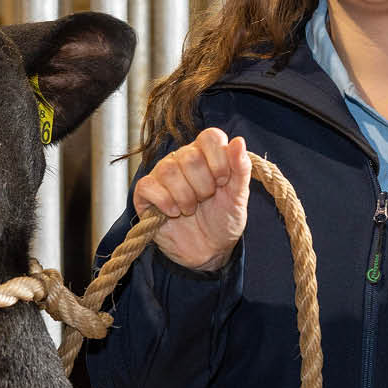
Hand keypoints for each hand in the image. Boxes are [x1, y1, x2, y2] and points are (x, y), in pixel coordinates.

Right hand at [132, 128, 249, 271]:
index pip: (209, 137)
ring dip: (185, 196)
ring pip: (168, 170)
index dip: (218, 159)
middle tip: (206, 200)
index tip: (223, 182)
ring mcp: (162, 175)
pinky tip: (173, 213)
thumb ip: (241, 168)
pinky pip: (148, 186)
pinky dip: (164, 201)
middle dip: (203, 185)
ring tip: (190, 209)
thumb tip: (239, 141)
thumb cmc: (223, 220)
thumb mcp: (239, 196)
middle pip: (189, 156)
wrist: (209, 251)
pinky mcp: (145, 192)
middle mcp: (182, 159)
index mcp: (206, 155)